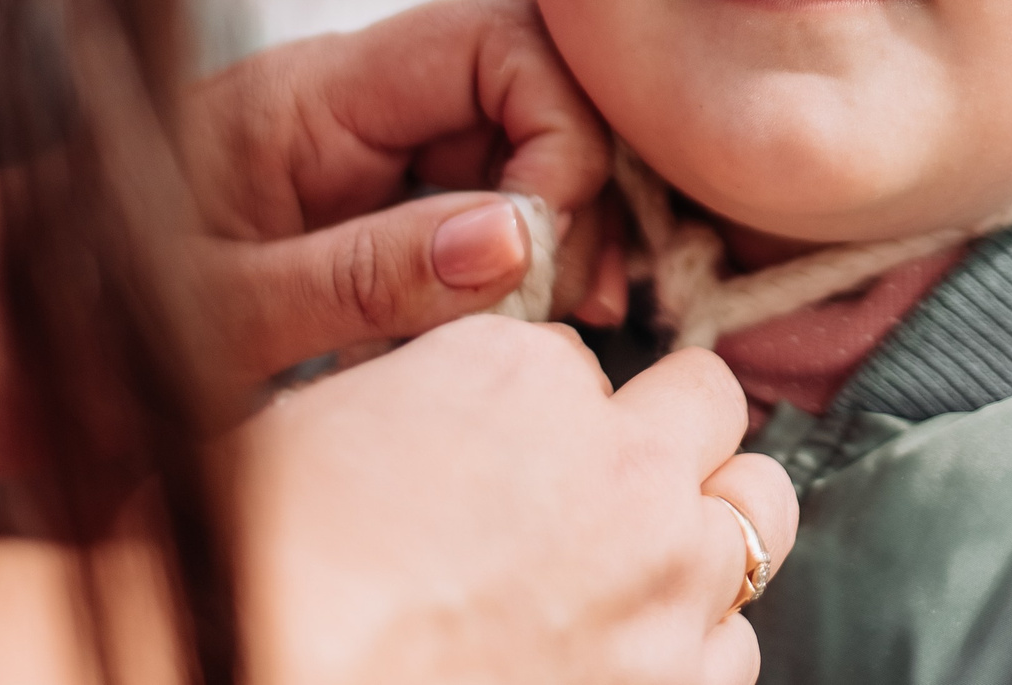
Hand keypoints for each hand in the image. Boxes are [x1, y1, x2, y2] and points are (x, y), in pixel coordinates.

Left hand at [182, 0, 628, 398]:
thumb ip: (361, 277)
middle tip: (561, 306)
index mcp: (316, 92)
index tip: (537, 248)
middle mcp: (359, 105)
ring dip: (555, 242)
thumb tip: (520, 236)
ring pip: (528, 159)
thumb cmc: (63, 317)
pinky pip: (486, 217)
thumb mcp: (211, 315)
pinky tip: (499, 337)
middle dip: (576, 193)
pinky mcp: (375, 212)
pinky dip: (515, 275)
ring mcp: (371, 156)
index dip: (558, 128)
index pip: (500, 41)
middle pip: (537, 94)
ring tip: (535, 332)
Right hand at [239, 321, 794, 684]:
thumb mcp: (302, 434)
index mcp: (521, 373)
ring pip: (756, 515)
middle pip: (708, 405)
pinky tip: (624, 658)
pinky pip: (735, 647)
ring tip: (628, 575)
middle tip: (606, 482)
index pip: (572, 356)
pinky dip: (695, 646)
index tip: (498, 451)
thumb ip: (412, 401)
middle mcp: (621, 462)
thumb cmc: (255, 581)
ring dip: (702, 532)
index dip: (536, 407)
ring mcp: (666, 580)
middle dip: (666, 432)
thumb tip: (434, 424)